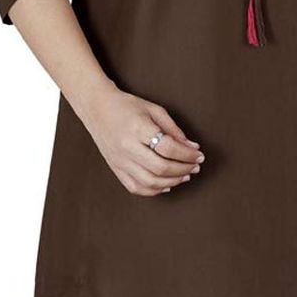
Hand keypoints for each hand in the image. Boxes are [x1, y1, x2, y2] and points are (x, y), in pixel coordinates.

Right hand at [77, 83, 203, 196]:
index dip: (187, 154)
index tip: (199, 155)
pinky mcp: (115, 168)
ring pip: (150, 182)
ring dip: (172, 182)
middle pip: (161, 167)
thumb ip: (174, 130)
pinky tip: (166, 185)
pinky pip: (137, 188)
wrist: (97, 107)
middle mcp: (127, 146)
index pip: (168, 147)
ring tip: (185, 176)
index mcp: (138, 128)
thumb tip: (193, 147)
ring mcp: (120, 160)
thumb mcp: (154, 110)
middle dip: (183, 169)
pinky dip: (154, 190)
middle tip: (195, 166)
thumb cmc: (127, 106)